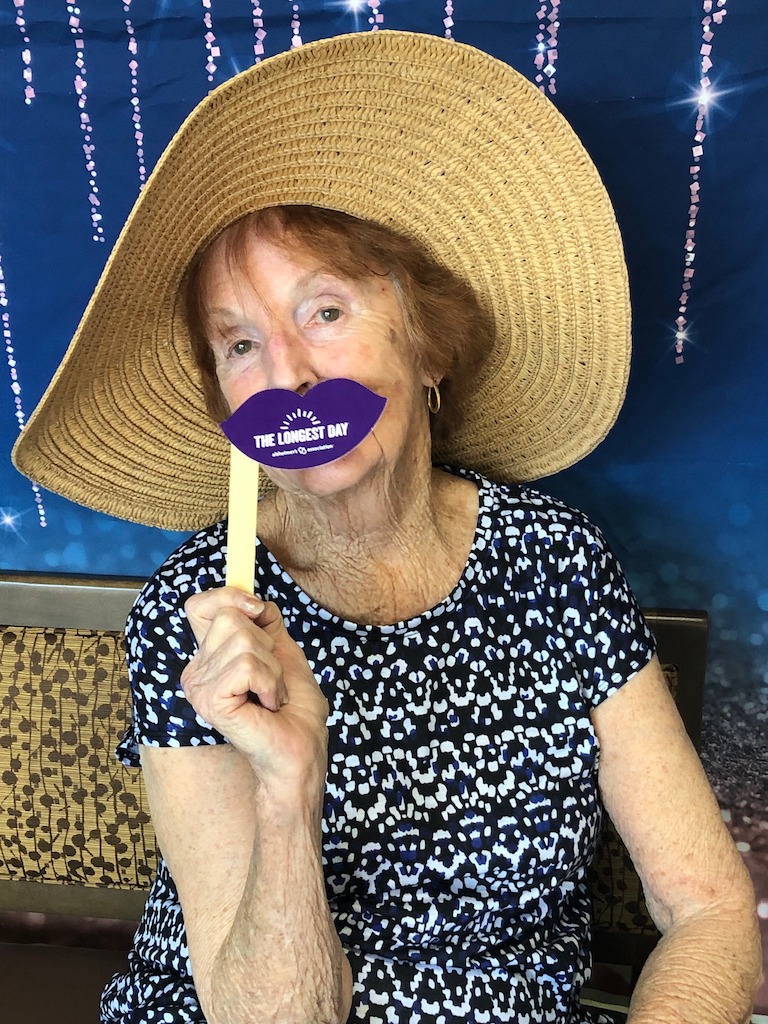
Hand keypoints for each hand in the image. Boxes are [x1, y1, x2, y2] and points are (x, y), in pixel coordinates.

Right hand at [181, 588, 328, 789]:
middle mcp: (197, 670)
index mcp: (210, 657)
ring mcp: (199, 686)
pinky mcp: (210, 700)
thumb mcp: (284, 652)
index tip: (258, 613)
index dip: (229, 597)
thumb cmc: (294, 711)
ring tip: (271, 696)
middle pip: (229, 616)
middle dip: (266, 643)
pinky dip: (270, 683)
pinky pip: (247, 666)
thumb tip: (254, 599)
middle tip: (270, 679)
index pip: (200, 605)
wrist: (300, 752)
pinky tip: (267, 706)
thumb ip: (266, 623)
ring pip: (242, 640)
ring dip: (272, 668)